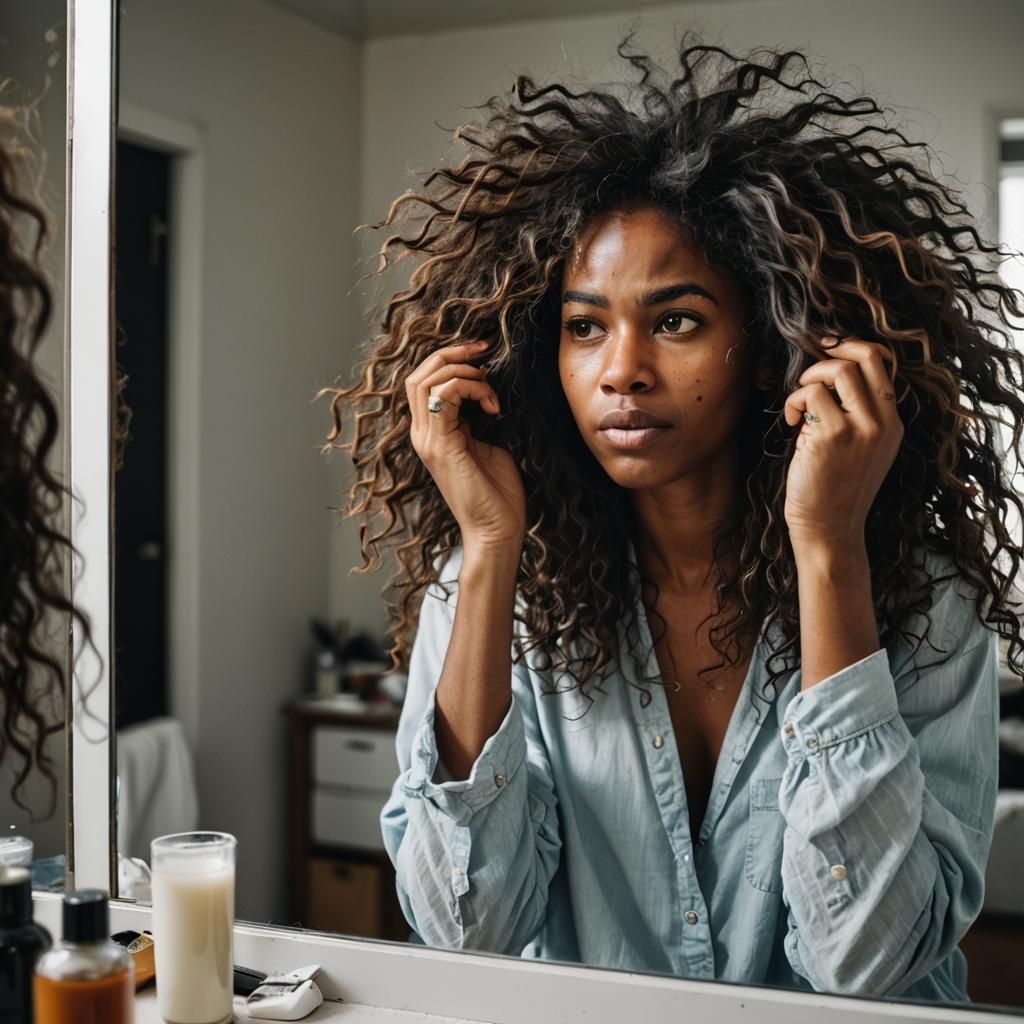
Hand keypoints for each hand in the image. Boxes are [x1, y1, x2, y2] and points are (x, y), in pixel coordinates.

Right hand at [406, 340, 525, 551]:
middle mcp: (422, 434)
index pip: (424, 381)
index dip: (450, 358)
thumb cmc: (497, 493)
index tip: (484, 354)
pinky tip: (493, 407)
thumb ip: (475, 419)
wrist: (496, 530)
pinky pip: (446, 394)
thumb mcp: (486, 444)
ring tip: (490, 388)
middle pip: (419, 373)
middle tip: (485, 350)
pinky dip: (472, 388)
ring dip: (466, 372)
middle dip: (453, 352)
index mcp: (431, 433)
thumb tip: (484, 394)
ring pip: (429, 379)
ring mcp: (428, 440)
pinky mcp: (441, 445)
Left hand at [782, 336, 903, 548]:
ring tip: (798, 407)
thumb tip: (829, 372)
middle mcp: (882, 423)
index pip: (882, 363)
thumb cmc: (834, 489)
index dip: (852, 347)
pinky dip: (793, 403)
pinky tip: (790, 424)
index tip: (827, 349)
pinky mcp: (831, 436)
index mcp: (892, 424)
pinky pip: (809, 395)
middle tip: (808, 372)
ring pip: (836, 371)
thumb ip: (856, 413)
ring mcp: (859, 428)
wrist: (829, 530)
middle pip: (864, 356)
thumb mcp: (860, 449)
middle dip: (830, 351)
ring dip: (807, 380)